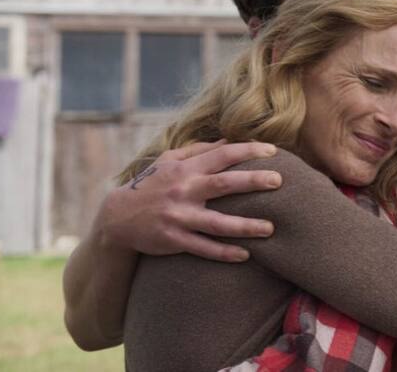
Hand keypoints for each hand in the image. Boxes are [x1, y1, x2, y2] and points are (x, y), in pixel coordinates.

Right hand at [96, 140, 281, 261]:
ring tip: (270, 228)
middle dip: (253, 181)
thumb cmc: (150, 185)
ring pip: (217, 223)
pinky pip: (203, 248)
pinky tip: (246, 255)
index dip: (248, 150)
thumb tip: (228, 140)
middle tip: (279, 181)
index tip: (273, 151)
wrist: (117, 218)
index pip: (222, 155)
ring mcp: (179, 216)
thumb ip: (198, 150)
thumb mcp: (168, 161)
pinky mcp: (173, 239)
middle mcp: (184, 191)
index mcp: (185, 169)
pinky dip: (224, 252)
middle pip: (224, 185)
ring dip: (245, 226)